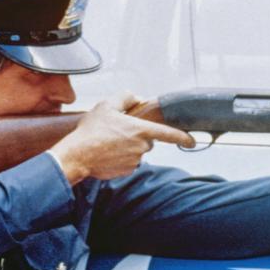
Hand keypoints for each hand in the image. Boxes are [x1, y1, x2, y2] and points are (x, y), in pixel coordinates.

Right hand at [50, 92, 194, 183]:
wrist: (77, 155)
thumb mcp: (106, 105)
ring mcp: (135, 161)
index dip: (183, 137)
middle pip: (146, 141)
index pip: (169, 134)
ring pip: (136, 152)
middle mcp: (142, 147)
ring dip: (126, 147)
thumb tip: (137, 98)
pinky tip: (106, 154)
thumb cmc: (91, 131)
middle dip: (135, 137)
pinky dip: (119, 158)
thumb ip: (125, 97)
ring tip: (106, 143)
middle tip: (115, 133)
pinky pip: (127, 163)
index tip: (192, 141)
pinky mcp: (126, 171)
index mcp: (141, 130)